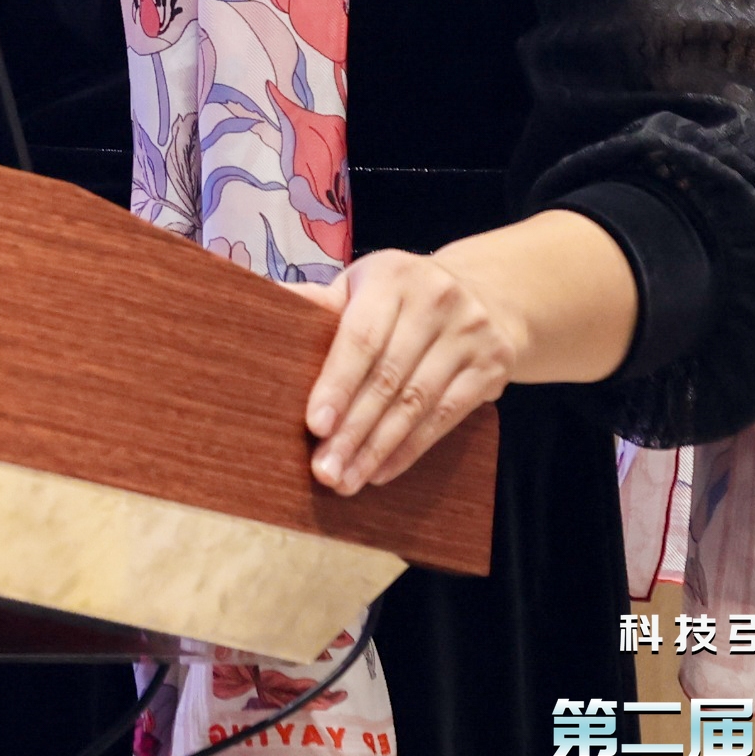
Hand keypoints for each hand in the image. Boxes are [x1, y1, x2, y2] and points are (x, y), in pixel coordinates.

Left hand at [303, 250, 518, 494]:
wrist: (490, 295)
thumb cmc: (403, 297)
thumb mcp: (364, 286)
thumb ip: (320, 303)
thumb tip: (261, 304)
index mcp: (392, 276)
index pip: (361, 337)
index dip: (337, 384)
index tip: (314, 425)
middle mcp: (436, 299)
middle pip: (388, 377)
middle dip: (352, 430)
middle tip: (324, 470)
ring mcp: (470, 332)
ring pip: (417, 403)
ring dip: (377, 448)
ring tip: (346, 480)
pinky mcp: (493, 365)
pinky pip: (446, 416)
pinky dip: (411, 449)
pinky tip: (381, 471)